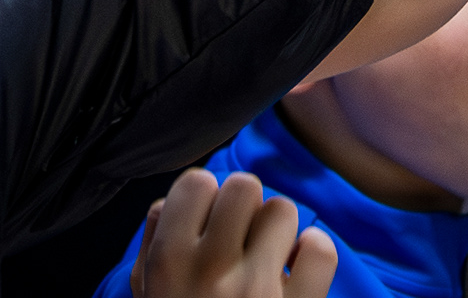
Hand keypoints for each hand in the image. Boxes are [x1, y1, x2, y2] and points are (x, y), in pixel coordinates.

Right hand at [131, 167, 336, 297]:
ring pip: (282, 210)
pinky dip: (313, 254)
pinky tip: (294, 271)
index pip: (196, 182)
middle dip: (243, 208)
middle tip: (237, 239)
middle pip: (244, 187)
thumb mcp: (147, 297)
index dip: (204, 200)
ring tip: (263, 258)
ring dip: (276, 231)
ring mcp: (258, 288)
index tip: (206, 224)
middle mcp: (212, 269)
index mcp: (168, 264)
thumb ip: (153, 248)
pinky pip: (320, 249)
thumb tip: (171, 204)